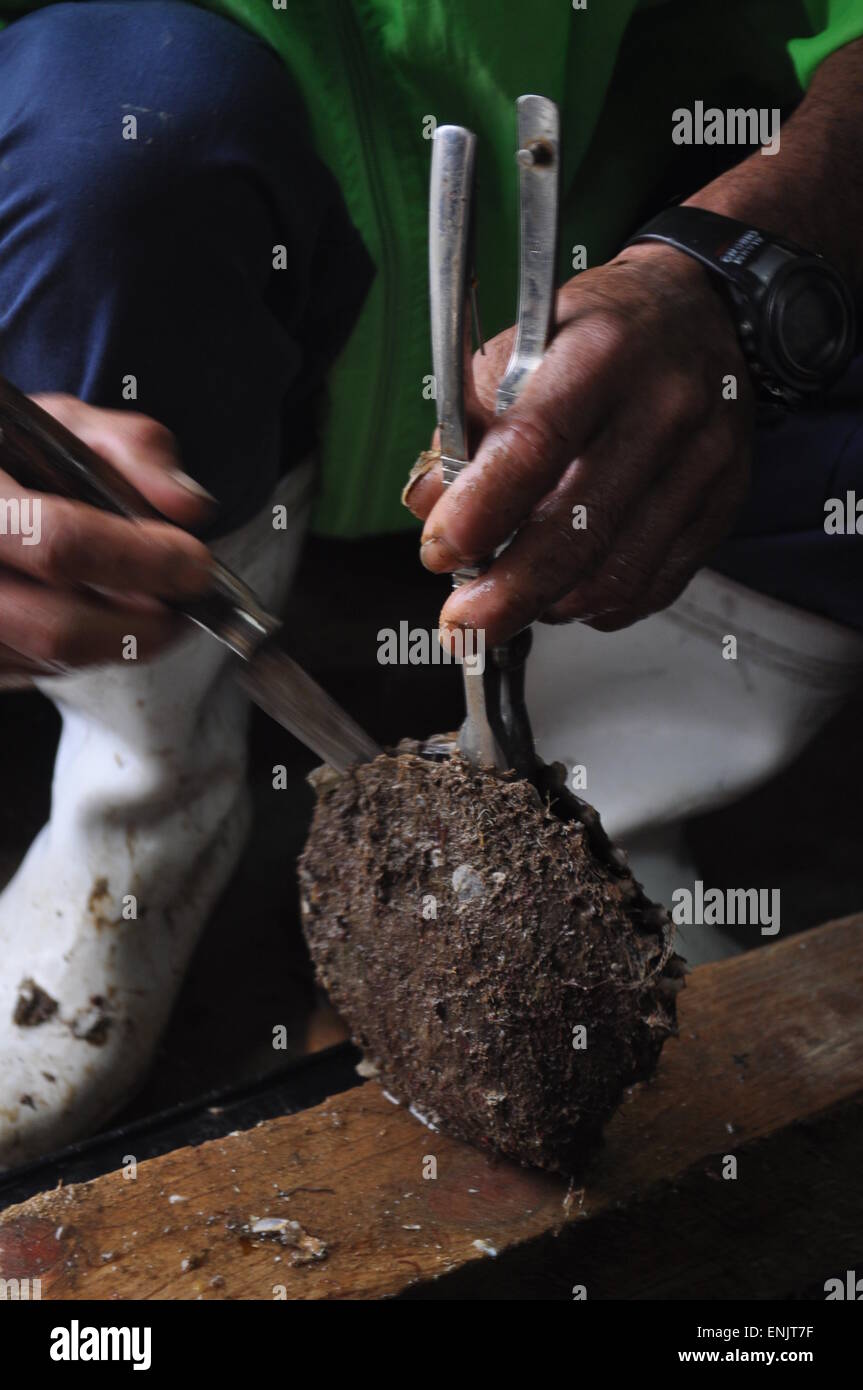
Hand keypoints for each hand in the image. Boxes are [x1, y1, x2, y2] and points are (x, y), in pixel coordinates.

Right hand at [0, 395, 214, 680]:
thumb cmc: (7, 452)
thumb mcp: (60, 425)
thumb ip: (132, 452)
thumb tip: (189, 506)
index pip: (60, 545)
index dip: (141, 561)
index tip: (194, 563)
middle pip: (60, 630)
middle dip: (145, 624)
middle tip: (186, 601)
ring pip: (56, 661)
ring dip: (122, 639)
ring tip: (151, 601)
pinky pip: (44, 672)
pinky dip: (90, 649)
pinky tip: (99, 611)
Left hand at [405, 243, 752, 644]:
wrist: (703, 312)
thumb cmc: (603, 331)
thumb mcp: (523, 344)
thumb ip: (467, 422)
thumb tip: (427, 504)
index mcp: (601, 354)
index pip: (535, 447)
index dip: (480, 512)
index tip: (440, 552)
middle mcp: (663, 408)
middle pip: (580, 529)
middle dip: (508, 593)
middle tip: (463, 624)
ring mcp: (704, 461)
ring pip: (617, 571)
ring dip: (549, 606)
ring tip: (508, 604)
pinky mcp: (723, 503)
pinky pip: (654, 583)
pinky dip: (598, 605)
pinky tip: (565, 594)